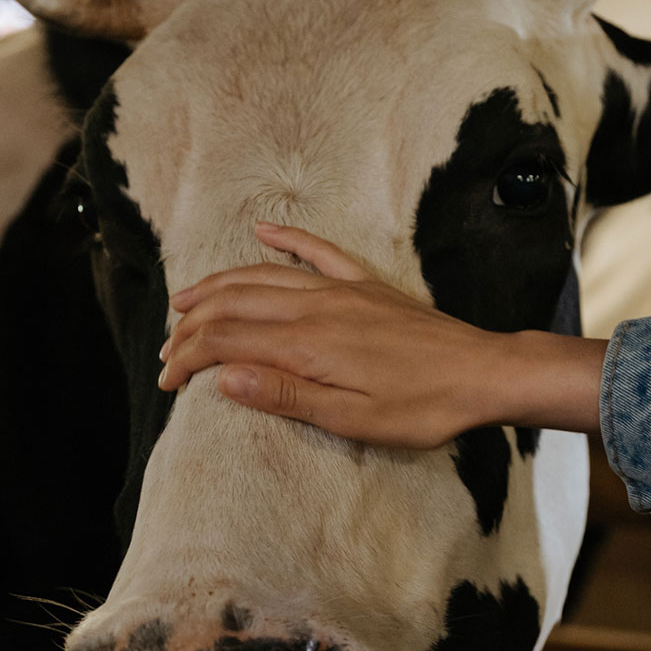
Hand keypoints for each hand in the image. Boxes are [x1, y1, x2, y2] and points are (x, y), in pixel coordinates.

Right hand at [160, 223, 606, 448]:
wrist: (482, 373)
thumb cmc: (422, 406)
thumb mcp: (353, 419)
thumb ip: (287, 395)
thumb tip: (226, 378)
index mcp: (308, 344)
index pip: (228, 341)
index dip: (189, 357)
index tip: (169, 381)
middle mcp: (317, 307)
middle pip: (236, 304)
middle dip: (193, 324)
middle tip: (168, 349)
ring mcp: (342, 290)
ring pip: (265, 275)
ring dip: (221, 284)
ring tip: (187, 297)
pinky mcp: (366, 285)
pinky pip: (318, 251)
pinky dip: (287, 239)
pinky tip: (264, 231)